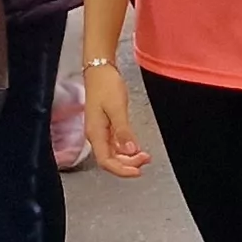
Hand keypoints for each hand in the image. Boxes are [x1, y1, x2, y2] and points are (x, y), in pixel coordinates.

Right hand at [81, 61, 149, 177]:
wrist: (99, 70)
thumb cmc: (105, 85)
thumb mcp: (117, 108)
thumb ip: (123, 131)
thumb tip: (130, 151)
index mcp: (95, 133)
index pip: (106, 161)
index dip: (121, 170)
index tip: (138, 171)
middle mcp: (95, 135)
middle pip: (110, 160)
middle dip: (128, 164)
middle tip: (146, 160)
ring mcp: (100, 132)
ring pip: (113, 154)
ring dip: (128, 158)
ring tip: (144, 155)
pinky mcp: (105, 126)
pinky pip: (115, 145)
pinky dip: (126, 149)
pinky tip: (136, 148)